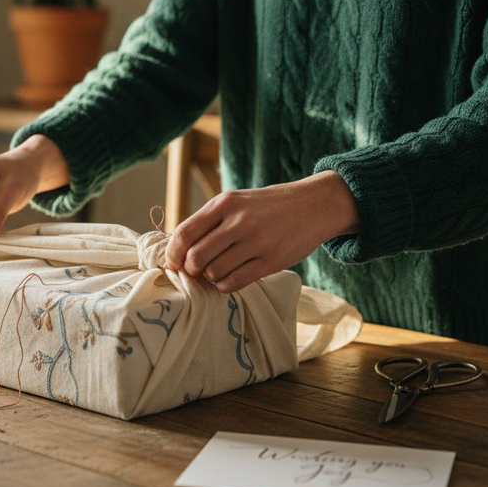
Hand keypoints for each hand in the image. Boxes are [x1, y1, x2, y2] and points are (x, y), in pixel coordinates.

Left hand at [164, 171, 359, 292]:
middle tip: (196, 270)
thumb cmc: (268, 206)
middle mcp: (239, 221)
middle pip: (196, 257)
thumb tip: (178, 248)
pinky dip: (224, 285)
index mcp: (225, 203)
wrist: (314, 205)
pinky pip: (234, 282)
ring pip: (214, 272)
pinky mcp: (271, 261)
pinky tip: (228, 278)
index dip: (173, 253)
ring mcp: (256, 242)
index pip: (185, 233)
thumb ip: (209, 220)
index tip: (173, 262)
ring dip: (210, 277)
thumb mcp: (237, 201)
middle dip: (190, 269)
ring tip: (217, 271)